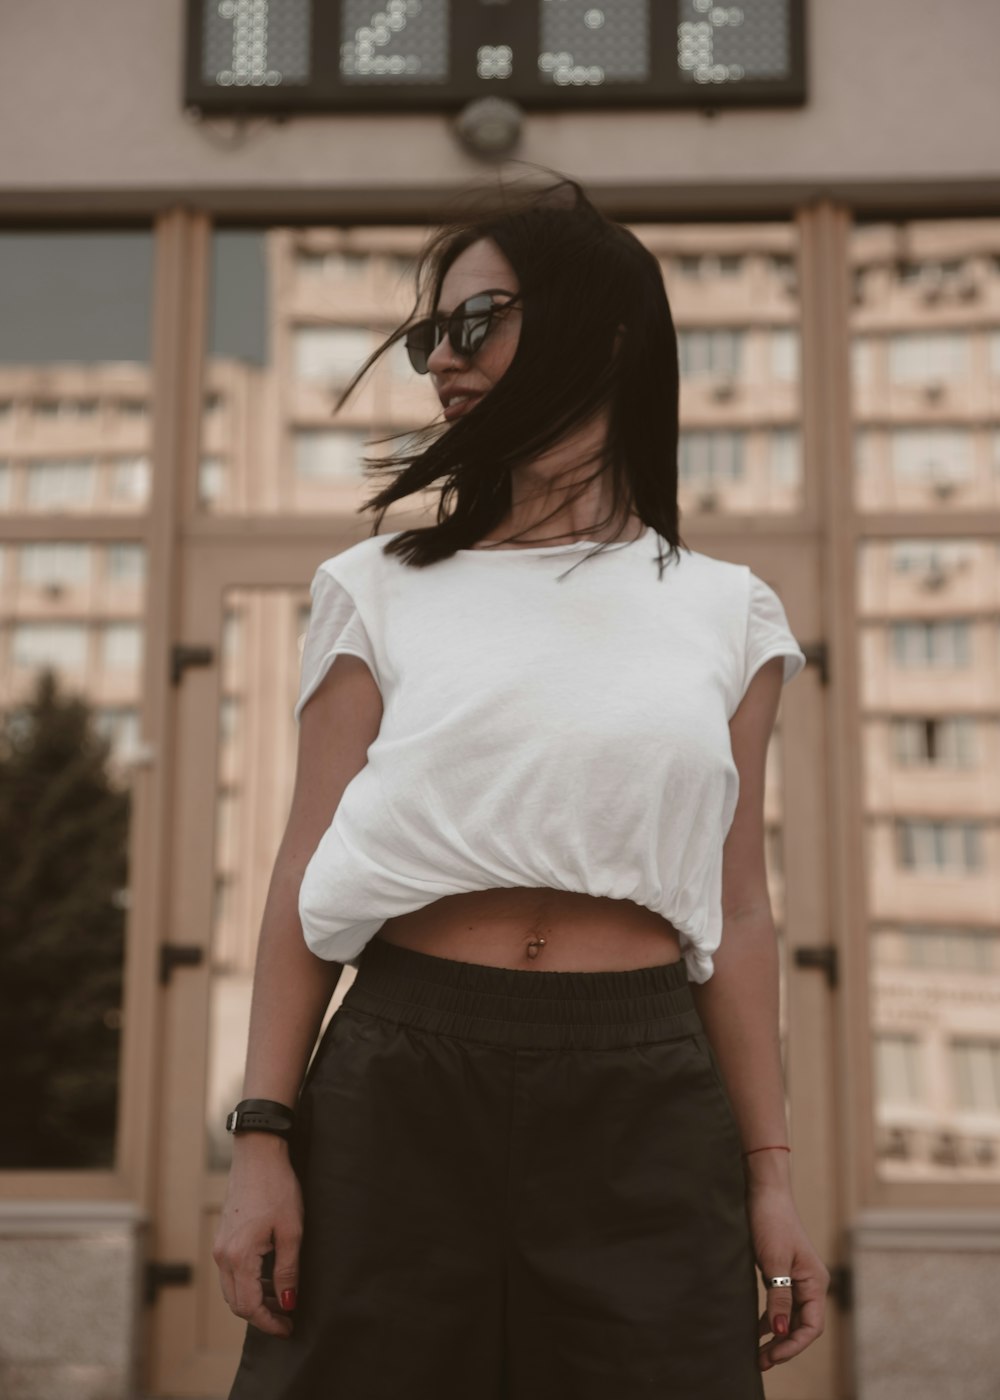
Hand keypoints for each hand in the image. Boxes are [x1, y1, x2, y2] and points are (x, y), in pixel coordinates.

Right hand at [211, 1135, 303, 1338]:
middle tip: (287, 1317)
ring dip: (255, 1299)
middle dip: (261, 1315)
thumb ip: (288, 1271)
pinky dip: (249, 1282)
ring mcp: (220, 1247)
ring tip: (282, 1297)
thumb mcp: (291, 1231)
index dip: (269, 1323)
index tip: (288, 1327)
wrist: (257, 1155)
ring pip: (233, 1289)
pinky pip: (232, 1272)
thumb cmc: (277, 1188)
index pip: (249, 1307)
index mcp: (239, 1257)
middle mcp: (223, 1256)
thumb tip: (287, 1303)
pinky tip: (270, 1276)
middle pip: (237, 1303)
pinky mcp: (223, 1238)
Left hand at [746, 1182, 829, 1371]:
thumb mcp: (773, 1262)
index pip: (811, 1326)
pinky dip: (772, 1320)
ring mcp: (798, 1279)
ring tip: (758, 1355)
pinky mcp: (784, 1274)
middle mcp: (811, 1284)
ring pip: (791, 1317)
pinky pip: (782, 1305)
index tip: (772, 1356)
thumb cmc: (771, 1222)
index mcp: (816, 1282)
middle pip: (802, 1325)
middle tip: (760, 1362)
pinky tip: (758, 1332)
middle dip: (783, 1346)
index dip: (793, 1345)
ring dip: (777, 1336)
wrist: (765, 1192)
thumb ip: (779, 1296)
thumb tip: (780, 1331)